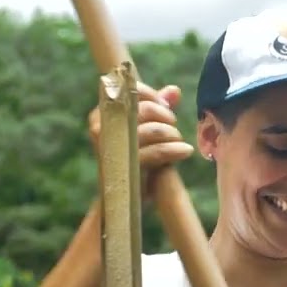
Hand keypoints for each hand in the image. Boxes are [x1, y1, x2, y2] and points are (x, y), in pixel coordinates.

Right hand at [86, 83, 193, 200]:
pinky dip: (175, 150)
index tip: (166, 106)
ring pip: (152, 130)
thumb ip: (158, 108)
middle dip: (166, 116)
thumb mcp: (146, 130)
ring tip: (179, 141)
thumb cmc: (135, 158)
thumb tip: (174, 91)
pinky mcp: (127, 164)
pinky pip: (157, 151)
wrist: (125, 196)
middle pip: (144, 110)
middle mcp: (101, 128)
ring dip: (172, 134)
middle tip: (174, 126)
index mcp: (101, 114)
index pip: (129, 92)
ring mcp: (113, 147)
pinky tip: (185, 151)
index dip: (152, 96)